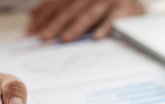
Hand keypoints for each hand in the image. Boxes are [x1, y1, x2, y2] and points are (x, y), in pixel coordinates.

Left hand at [28, 0, 143, 41]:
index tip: (31, 30)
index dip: (43, 16)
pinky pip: (112, 19)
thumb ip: (59, 7)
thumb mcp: (79, 2)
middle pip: (70, 9)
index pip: (57, 3)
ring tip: (64, 39)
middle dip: (56, 24)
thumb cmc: (103, 5)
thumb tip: (34, 14)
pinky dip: (104, 27)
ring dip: (76, 27)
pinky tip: (96, 37)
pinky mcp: (124, 8)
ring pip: (88, 14)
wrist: (133, 5)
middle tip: (44, 37)